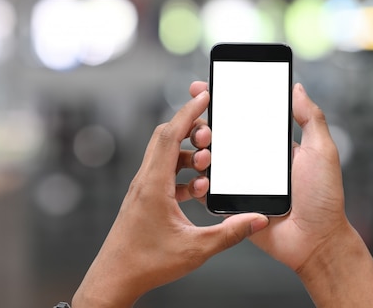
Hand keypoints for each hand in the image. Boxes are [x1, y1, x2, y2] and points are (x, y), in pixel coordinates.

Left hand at [72, 87, 268, 307]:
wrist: (115, 277)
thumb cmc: (146, 263)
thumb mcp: (195, 248)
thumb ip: (229, 233)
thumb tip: (257, 219)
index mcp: (154, 185)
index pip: (170, 135)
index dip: (189, 112)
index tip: (204, 95)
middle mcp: (145, 181)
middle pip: (165, 139)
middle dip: (191, 130)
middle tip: (213, 134)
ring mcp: (142, 189)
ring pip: (165, 157)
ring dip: (188, 155)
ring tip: (209, 168)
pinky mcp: (143, 199)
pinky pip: (163, 174)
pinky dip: (181, 174)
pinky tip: (197, 190)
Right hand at [190, 81, 372, 306]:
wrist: (314, 240)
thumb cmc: (323, 198)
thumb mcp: (322, 151)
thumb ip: (311, 118)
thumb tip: (296, 88)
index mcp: (268, 145)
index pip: (240, 117)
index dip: (221, 101)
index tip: (203, 87)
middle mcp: (249, 161)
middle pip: (217, 135)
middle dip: (202, 125)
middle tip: (204, 127)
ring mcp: (236, 181)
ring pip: (206, 159)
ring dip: (198, 150)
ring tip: (204, 150)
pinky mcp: (228, 202)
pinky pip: (205, 189)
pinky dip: (198, 181)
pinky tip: (202, 175)